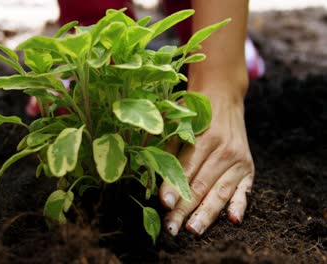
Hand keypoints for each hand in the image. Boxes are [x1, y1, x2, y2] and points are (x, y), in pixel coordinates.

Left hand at [160, 94, 253, 235]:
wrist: (223, 96)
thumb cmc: (193, 112)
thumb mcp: (176, 120)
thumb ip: (165, 145)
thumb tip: (147, 171)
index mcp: (204, 137)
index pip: (186, 168)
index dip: (174, 187)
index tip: (163, 204)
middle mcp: (224, 149)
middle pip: (201, 185)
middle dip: (185, 209)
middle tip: (171, 228)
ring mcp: (239, 160)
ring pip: (221, 191)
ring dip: (207, 214)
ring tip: (193, 230)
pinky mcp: (248, 168)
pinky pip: (244, 190)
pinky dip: (239, 205)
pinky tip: (233, 219)